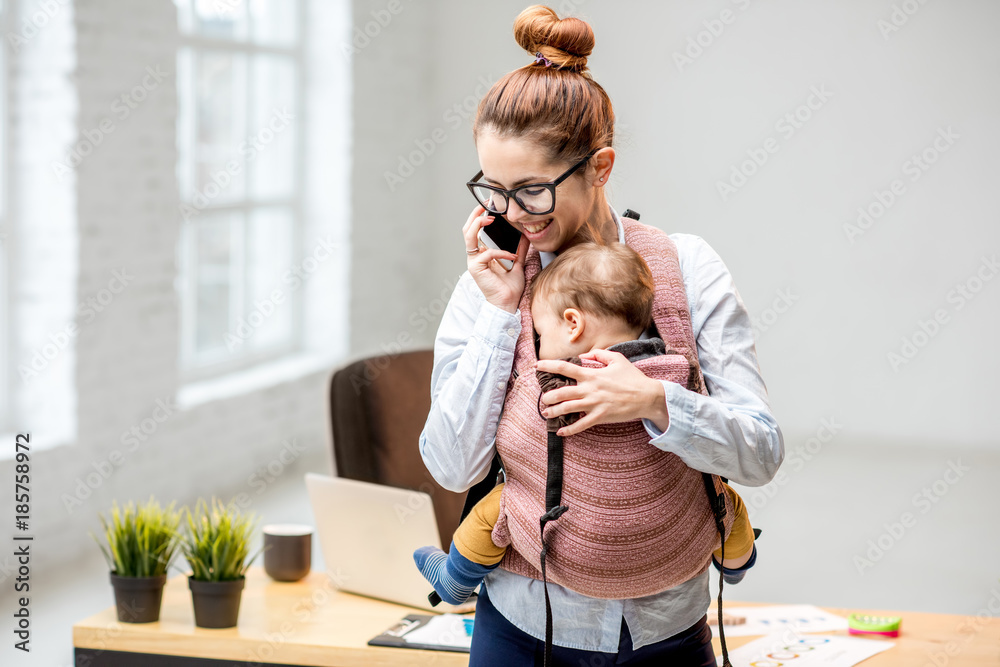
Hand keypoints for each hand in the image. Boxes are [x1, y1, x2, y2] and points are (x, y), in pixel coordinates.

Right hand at [462, 205, 529, 312]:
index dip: (480, 216)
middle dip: (475, 214)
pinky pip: (487, 254)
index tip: (491, 204)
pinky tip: (512, 256)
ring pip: (469, 236)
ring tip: (491, 218)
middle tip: (487, 204)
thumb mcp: (517, 263)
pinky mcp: (476, 269)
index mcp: (482, 254)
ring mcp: (474, 262)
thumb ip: (519, 249)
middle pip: (467, 229)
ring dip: (478, 224)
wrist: (508, 305)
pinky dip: (501, 252)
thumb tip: (525, 236)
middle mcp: (475, 256)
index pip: (475, 230)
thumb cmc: (509, 288)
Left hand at [536, 348, 668, 435]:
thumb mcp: (617, 359)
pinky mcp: (600, 417)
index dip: (549, 366)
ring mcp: (594, 404)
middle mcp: (590, 389)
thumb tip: (584, 356)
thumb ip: (598, 355)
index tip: (537, 366)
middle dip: (548, 396)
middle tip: (543, 399)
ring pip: (568, 408)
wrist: (647, 396)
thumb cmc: (632, 378)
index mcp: (592, 374)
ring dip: (554, 412)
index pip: (565, 367)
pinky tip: (560, 432)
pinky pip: (581, 425)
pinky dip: (569, 429)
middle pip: (562, 392)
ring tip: (546, 413)